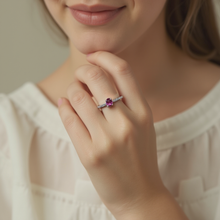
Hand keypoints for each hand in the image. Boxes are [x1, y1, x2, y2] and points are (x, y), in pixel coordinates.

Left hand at [57, 51, 165, 218]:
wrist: (140, 194)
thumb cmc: (141, 158)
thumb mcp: (144, 125)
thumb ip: (127, 100)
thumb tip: (95, 77)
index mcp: (143, 112)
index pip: (122, 70)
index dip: (104, 57)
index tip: (93, 57)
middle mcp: (127, 122)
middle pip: (96, 78)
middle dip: (82, 71)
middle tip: (80, 77)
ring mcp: (107, 139)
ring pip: (78, 96)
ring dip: (71, 90)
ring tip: (74, 95)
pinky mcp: (89, 154)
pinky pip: (69, 118)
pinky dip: (63, 107)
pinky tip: (65, 106)